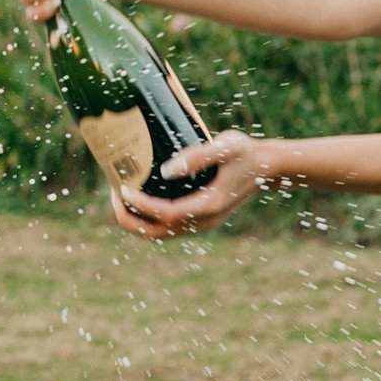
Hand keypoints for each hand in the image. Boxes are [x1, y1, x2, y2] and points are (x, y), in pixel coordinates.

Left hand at [107, 132, 268, 239]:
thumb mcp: (226, 147)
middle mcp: (203, 221)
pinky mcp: (198, 219)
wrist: (266, 167)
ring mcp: (201, 223)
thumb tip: (166, 170)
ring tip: (120, 194)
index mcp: (208, 206)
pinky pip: (166, 226)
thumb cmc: (246, 153)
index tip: (122, 187)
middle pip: (155, 233)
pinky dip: (147, 217)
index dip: (140, 205)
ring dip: (135, 220)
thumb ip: (199, 156)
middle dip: (129, 218)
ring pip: (158, 233)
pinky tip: (138, 196)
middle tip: (114, 192)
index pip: (165, 214)